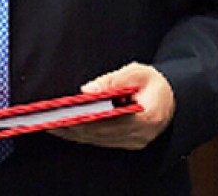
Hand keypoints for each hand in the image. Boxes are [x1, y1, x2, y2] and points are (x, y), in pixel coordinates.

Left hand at [49, 62, 174, 149]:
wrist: (171, 97)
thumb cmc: (152, 82)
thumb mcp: (137, 72)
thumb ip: (113, 80)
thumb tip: (87, 90)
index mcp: (147, 116)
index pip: (111, 120)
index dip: (86, 119)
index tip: (64, 115)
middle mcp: (141, 135)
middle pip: (101, 133)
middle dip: (73, 126)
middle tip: (47, 119)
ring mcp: (134, 142)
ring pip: (98, 140)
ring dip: (73, 133)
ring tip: (49, 124)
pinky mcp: (127, 144)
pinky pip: (101, 141)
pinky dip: (81, 135)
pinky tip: (64, 128)